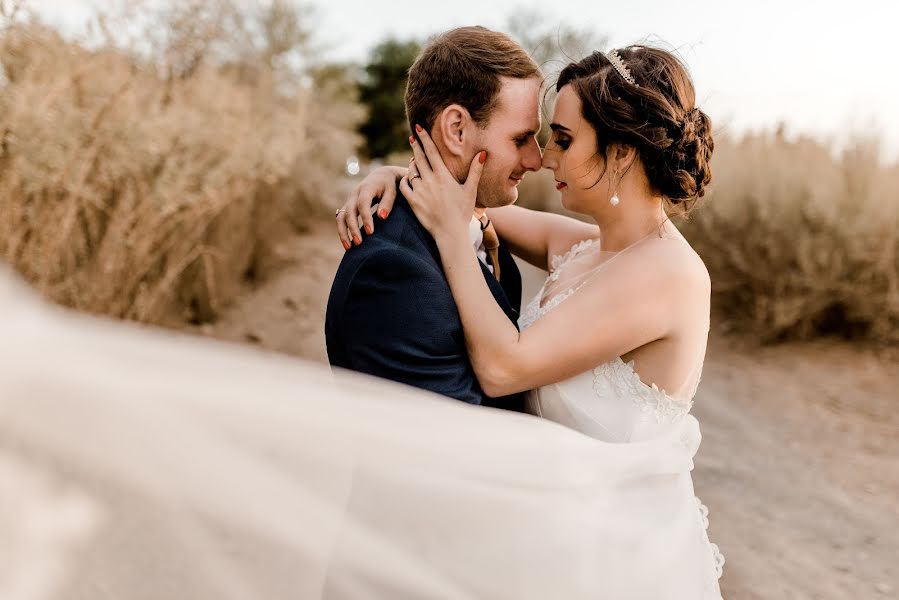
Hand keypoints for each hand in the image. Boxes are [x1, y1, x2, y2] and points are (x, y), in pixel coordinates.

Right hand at [336, 165, 404, 249]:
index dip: (366, 218)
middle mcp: (355, 194)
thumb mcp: (393, 191)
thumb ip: (387, 203)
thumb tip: (382, 217)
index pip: (363, 204)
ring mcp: (350, 200)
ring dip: (343, 232)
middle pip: (349, 212)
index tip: (371, 232)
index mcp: (367, 188)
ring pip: (341, 216)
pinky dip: (343, 231)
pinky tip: (348, 244)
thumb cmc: (390, 185)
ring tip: (349, 248)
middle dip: (352, 228)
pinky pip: (342, 219)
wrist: (382, 176)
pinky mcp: (348, 206)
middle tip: (359, 243)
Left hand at [399, 125, 485, 245]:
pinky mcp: (412, 202)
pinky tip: (408, 178)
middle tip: (412, 137)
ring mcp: (419, 191)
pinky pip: (404, 186)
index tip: (419, 128)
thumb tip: (483, 153)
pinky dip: (405, 179)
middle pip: (419, 158)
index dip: (424, 138)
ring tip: (415, 159)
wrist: (450, 233)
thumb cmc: (462, 212)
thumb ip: (475, 170)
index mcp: (443, 176)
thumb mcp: (470, 190)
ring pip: (411, 171)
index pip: (432, 152)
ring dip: (412, 163)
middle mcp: (429, 181)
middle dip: (415, 145)